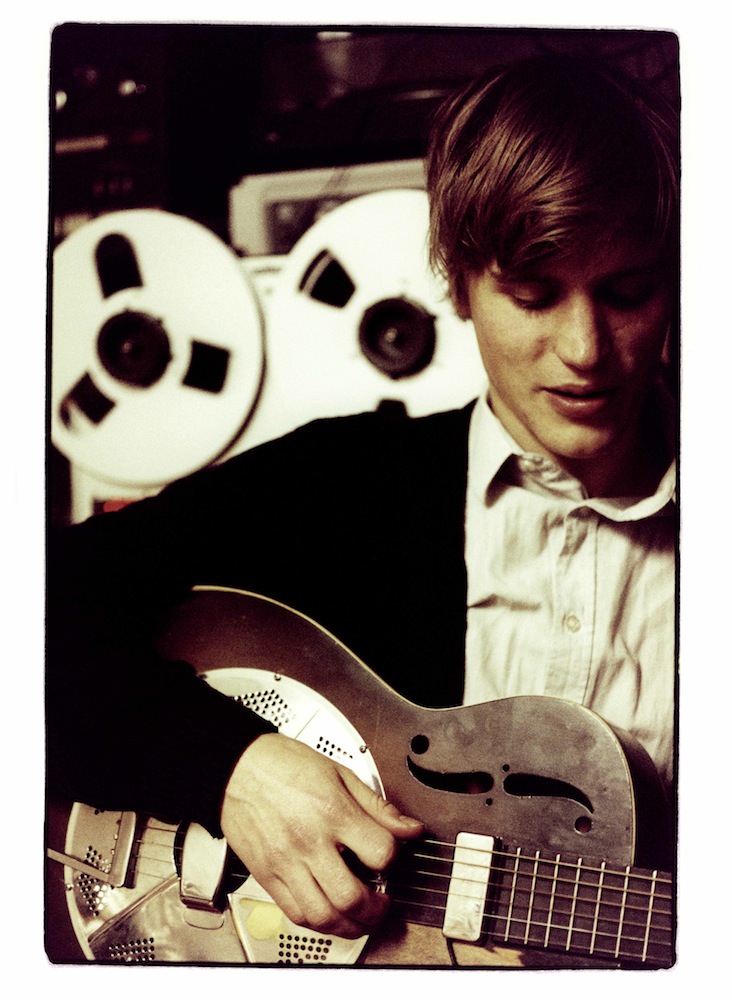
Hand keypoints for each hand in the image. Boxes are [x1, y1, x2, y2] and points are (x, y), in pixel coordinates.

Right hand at [220, 732, 423, 938]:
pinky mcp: (267, 877)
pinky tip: (329, 913)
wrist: (236, 768)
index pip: (380, 853)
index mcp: (332, 811)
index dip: (394, 859)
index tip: (391, 858)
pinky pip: (296, 914)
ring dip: (351, 926)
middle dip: (377, 909)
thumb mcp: (339, 774)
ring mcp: (285, 863)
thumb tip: (408, 828)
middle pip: (352, 897)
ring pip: (324, 917)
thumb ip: (377, 806)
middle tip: (383, 903)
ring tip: (361, 916)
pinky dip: (318, 923)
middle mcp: (308, 842)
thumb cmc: (283, 765)